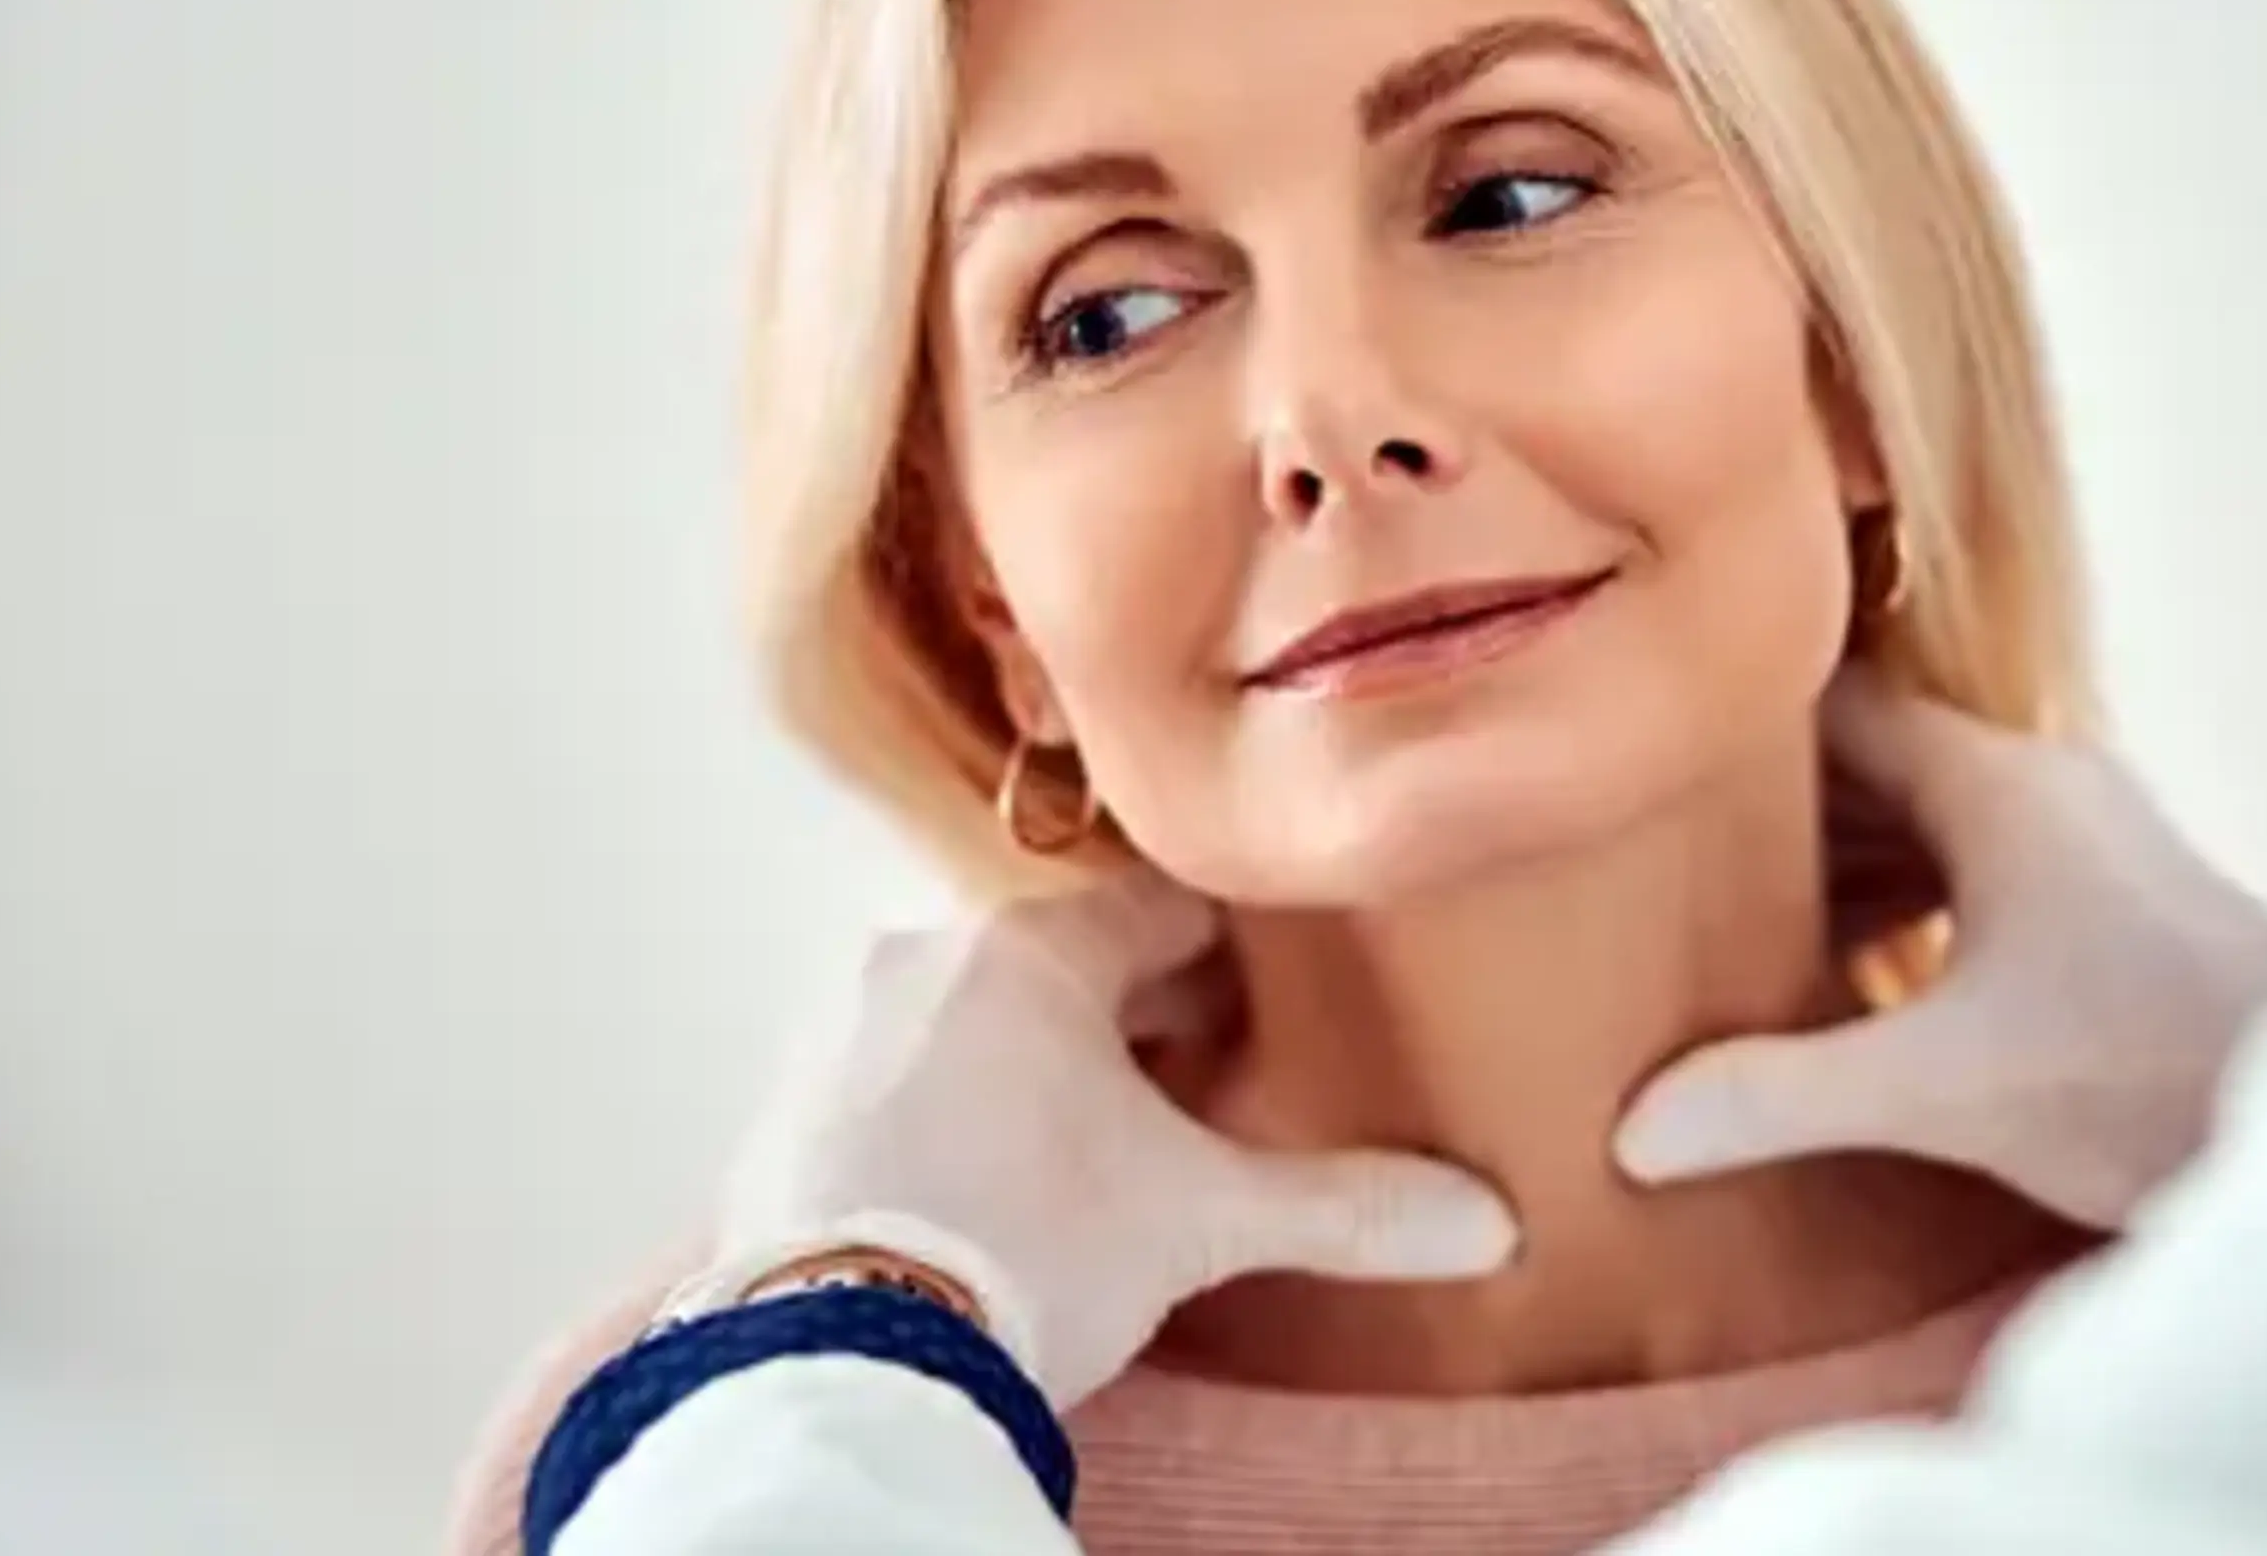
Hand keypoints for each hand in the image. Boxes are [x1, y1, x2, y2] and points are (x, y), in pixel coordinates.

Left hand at [691, 868, 1515, 1407]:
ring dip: (1032, 1070)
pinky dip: (948, 1122)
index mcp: (1032, 950)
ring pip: (970, 1026)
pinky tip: (990, 1194)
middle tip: (1199, 1089)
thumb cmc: (1032, 1246)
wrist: (846, 1354)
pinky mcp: (781, 1119)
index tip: (1271, 996)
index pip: (1161, 912)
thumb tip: (1485, 1223)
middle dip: (1131, 1021)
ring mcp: (837, 1038)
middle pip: (1061, 969)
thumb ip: (1345, 1209)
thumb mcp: (1205, 1221)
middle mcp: (920, 963)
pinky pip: (893, 1092)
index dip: (1232, 959)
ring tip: (1096, 1152)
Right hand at [1615, 680, 2266, 1228]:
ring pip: (1932, 829)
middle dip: (1775, 808)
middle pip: (1878, 768)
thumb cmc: (2149, 1076)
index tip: (1642, 750)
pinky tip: (1849, 987)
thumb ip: (1781, 1095)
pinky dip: (1907, 913)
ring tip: (1725, 920)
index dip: (1738, 726)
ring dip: (1842, 869)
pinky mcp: (2117, 919)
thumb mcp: (1943, 1088)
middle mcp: (2048, 791)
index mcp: (2000, 782)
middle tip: (1652, 848)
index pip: (1837, 704)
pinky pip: (1980, 882)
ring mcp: (2092, 852)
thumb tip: (1631, 1126)